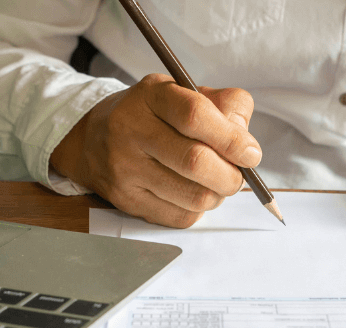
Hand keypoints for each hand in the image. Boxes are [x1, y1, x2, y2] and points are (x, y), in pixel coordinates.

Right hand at [50, 74, 261, 227]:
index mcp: (151, 95)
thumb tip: (246, 143)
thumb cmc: (153, 115)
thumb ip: (224, 106)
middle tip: (238, 175)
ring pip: (193, 196)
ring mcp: (125, 168)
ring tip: (215, 183)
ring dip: (217, 195)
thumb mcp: (185, 93)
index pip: (195, 115)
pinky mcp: (126, 200)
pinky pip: (180, 217)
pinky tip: (192, 193)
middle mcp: (131, 130)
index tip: (251, 154)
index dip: (231, 139)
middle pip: (196, 162)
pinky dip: (198, 209)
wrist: (94, 140)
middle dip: (231, 175)